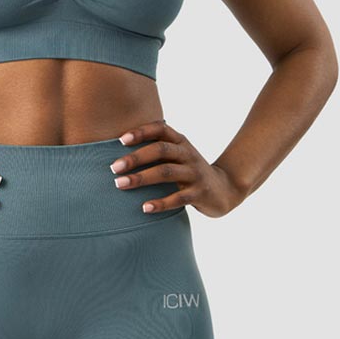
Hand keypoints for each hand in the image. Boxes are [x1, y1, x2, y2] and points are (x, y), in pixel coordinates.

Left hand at [109, 119, 245, 219]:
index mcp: (181, 142)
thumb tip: (118, 150)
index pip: (161, 130)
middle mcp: (188, 154)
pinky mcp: (200, 193)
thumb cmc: (190, 170)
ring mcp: (195, 173)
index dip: (141, 132)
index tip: (121, 140)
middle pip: (160, 150)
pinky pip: (178, 198)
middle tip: (114, 167)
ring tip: (120, 184)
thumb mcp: (178, 155)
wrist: (225, 189)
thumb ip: (157, 149)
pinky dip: (160, 203)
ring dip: (141, 178)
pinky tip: (144, 208)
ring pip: (166, 172)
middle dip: (135, 158)